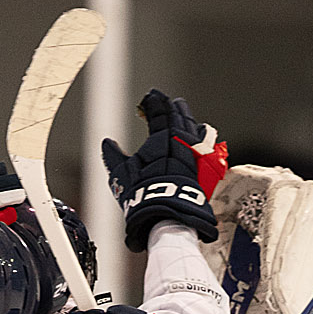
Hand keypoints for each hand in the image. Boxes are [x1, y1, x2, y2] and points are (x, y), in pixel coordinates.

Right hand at [101, 89, 227, 248]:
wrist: (168, 216)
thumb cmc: (143, 195)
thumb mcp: (121, 175)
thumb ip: (114, 156)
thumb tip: (107, 144)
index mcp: (162, 137)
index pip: (158, 112)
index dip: (153, 102)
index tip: (150, 97)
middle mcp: (181, 140)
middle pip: (178, 116)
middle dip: (172, 107)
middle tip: (168, 102)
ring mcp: (195, 152)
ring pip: (193, 127)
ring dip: (186, 117)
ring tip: (182, 112)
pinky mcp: (204, 166)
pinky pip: (205, 143)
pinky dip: (201, 134)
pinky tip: (201, 133)